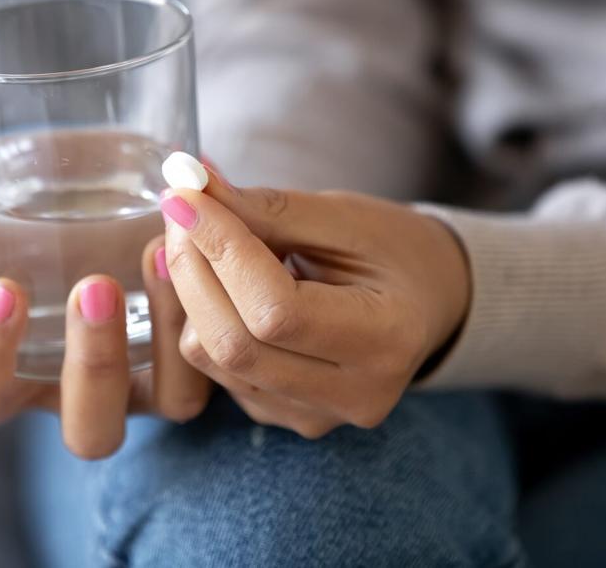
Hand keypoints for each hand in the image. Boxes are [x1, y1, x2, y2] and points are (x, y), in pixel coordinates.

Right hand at [0, 207, 210, 458]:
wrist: (139, 192)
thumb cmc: (58, 211)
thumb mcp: (7, 213)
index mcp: (18, 371)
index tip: (1, 292)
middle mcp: (87, 393)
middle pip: (88, 431)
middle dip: (93, 363)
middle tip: (94, 286)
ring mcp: (155, 386)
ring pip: (168, 406)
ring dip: (163, 335)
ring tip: (156, 253)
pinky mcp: (206, 362)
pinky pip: (214, 366)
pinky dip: (205, 314)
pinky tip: (196, 250)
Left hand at [158, 170, 469, 438]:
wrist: (425, 302)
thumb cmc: (391, 250)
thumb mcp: (342, 217)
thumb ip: (266, 208)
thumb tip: (189, 189)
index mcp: (386, 339)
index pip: (277, 309)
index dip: (221, 250)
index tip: (185, 196)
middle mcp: (354, 394)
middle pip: (234, 344)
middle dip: (192, 268)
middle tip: (180, 210)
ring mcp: (316, 415)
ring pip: (212, 360)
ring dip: (189, 291)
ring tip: (202, 238)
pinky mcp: (284, 416)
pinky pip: (215, 371)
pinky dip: (203, 317)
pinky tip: (222, 281)